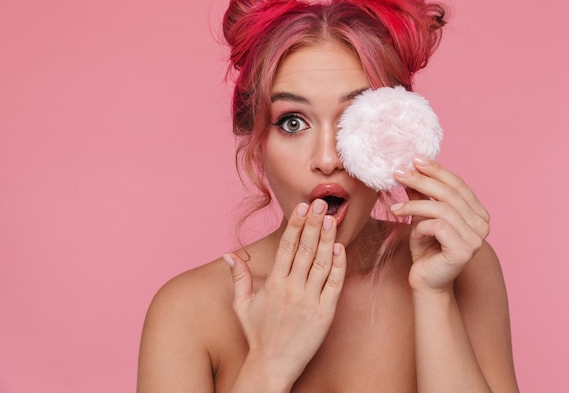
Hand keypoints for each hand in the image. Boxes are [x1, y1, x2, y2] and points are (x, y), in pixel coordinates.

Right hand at [223, 198, 345, 384]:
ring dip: (328, 238)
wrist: (272, 365)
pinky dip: (338, 265)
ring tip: (333, 218)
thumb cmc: (258, 334)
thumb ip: (238, 277)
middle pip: (306, 249)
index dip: (296, 225)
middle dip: (315, 223)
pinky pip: (334, 284)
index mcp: (274, 283)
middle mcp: (292, 288)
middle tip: (323, 203)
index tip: (303, 207)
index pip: (287, 246)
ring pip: (322, 262)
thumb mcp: (242, 305)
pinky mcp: (325, 313)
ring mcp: (310, 300)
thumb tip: (228, 254)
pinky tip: (340, 248)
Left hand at [390, 157, 489, 293]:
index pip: (458, 184)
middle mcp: (483, 225)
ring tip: (396, 208)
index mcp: (478, 213)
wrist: (426, 284)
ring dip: (415, 205)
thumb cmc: (426, 251)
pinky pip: (438, 226)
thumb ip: (422, 195)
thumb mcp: (422, 216)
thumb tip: (411, 168)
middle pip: (450, 193)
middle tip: (398, 174)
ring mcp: (477, 239)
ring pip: (442, 208)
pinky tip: (411, 231)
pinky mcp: (464, 250)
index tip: (414, 160)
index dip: (437, 170)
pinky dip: (420, 225)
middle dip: (421, 180)